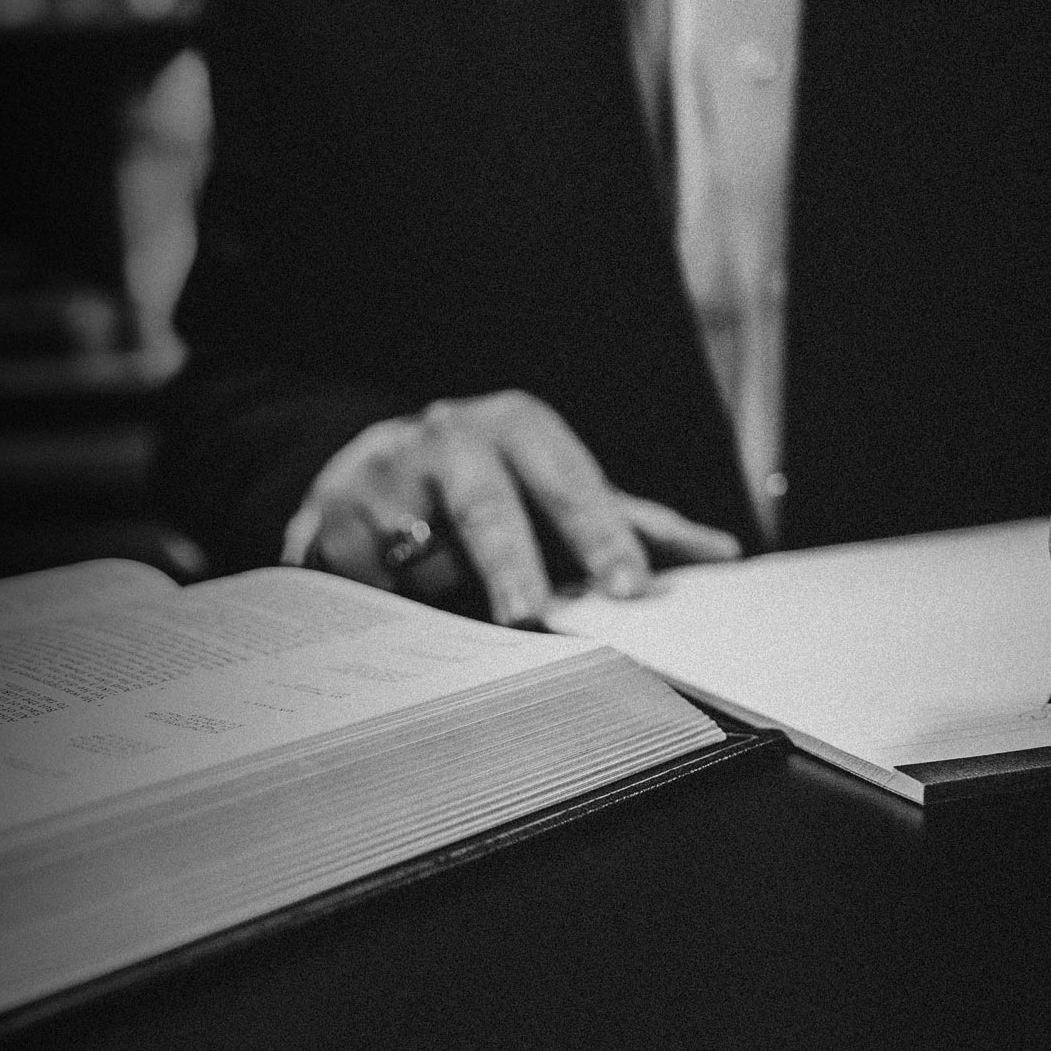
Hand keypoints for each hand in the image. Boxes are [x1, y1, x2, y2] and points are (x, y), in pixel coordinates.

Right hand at [284, 389, 741, 622]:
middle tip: (532, 616)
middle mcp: (451, 436)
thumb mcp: (559, 489)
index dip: (601, 536)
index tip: (629, 587)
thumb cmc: (493, 487)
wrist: (372, 468)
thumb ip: (632, 524)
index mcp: (520, 426)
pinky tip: (393, 615)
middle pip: (488, 507)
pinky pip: (369, 586)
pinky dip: (389, 610)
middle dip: (513, 566)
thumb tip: (720, 554)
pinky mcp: (329, 519)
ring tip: (454, 625)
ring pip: (425, 557)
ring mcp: (384, 474)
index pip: (570, 483)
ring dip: (446, 601)